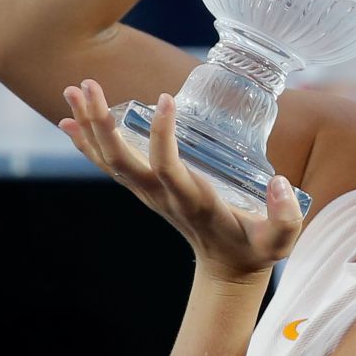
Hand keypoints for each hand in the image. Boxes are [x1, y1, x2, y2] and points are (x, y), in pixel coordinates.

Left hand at [58, 80, 303, 282]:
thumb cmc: (255, 247)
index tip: (166, 97)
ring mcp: (148, 193)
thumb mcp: (280, 240)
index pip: (168, 167)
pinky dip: (86, 143)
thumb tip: (282, 183)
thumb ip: (286, 216)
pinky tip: (69, 121)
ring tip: (73, 90)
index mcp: (193, 201)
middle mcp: (162, 196)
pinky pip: (108, 165)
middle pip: (121, 161)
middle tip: (87, 86)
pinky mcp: (145, 188)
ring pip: (109, 160)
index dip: (162, 135)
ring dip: (89, 125)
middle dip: (101, 124)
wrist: (226, 268)